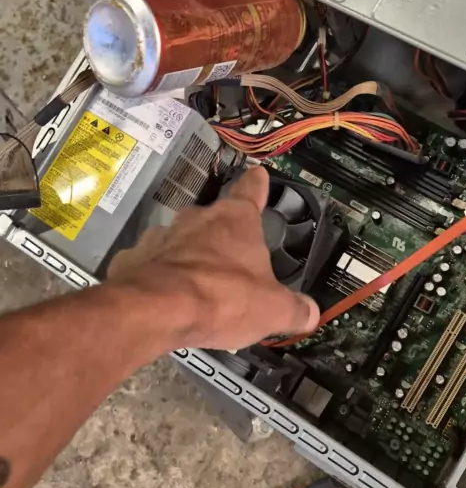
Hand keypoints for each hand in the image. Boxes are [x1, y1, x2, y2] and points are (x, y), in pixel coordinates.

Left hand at [108, 166, 319, 352]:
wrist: (155, 310)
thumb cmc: (222, 298)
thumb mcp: (271, 310)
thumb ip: (293, 309)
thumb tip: (310, 313)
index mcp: (235, 220)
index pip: (250, 189)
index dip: (257, 184)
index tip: (258, 175)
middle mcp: (197, 218)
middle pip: (215, 220)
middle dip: (223, 237)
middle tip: (233, 262)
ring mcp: (161, 236)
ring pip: (180, 241)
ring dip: (189, 257)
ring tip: (197, 286)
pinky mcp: (133, 258)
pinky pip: (151, 265)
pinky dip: (159, 277)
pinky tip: (164, 298)